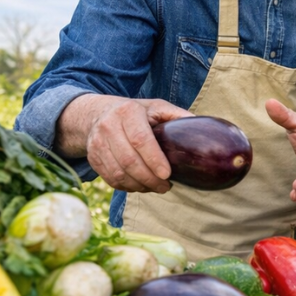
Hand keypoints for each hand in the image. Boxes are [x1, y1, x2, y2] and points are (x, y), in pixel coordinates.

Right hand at [57, 95, 192, 192]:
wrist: (98, 114)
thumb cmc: (135, 112)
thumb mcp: (156, 107)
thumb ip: (177, 116)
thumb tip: (203, 128)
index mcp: (128, 112)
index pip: (140, 140)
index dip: (154, 160)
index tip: (168, 175)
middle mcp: (108, 126)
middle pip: (129, 160)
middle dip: (150, 178)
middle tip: (166, 186)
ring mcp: (97, 143)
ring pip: (118, 173)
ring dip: (140, 186)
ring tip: (156, 188)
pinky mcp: (93, 158)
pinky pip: (110, 179)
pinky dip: (127, 187)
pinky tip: (141, 186)